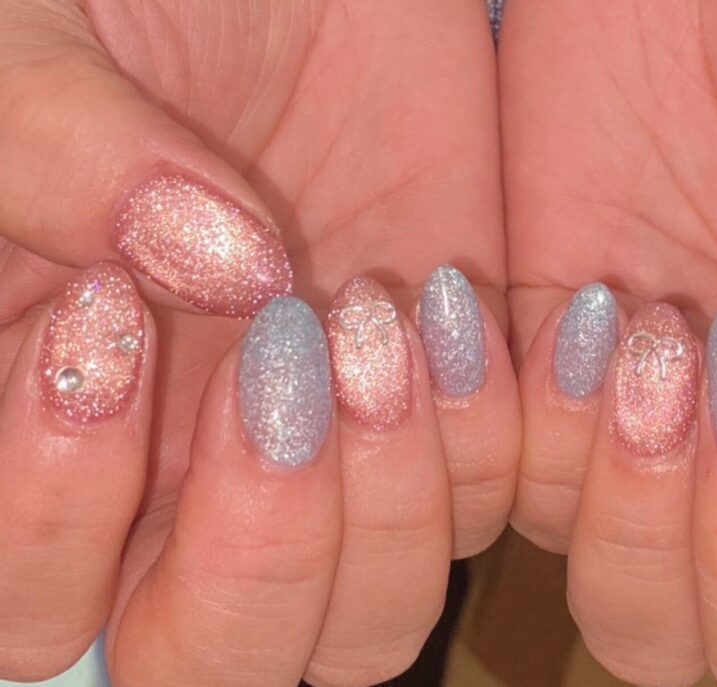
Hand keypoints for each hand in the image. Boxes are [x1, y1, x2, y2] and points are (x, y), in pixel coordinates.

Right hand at [0, 1, 519, 684]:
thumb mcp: (28, 44)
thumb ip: (52, 162)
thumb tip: (215, 274)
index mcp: (52, 419)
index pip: (31, 605)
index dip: (57, 511)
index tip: (104, 318)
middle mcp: (187, 473)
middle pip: (217, 654)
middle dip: (260, 550)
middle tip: (281, 353)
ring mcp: (330, 444)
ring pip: (370, 614)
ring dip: (388, 500)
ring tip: (374, 309)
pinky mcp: (445, 394)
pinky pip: (489, 497)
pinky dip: (486, 430)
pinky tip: (451, 299)